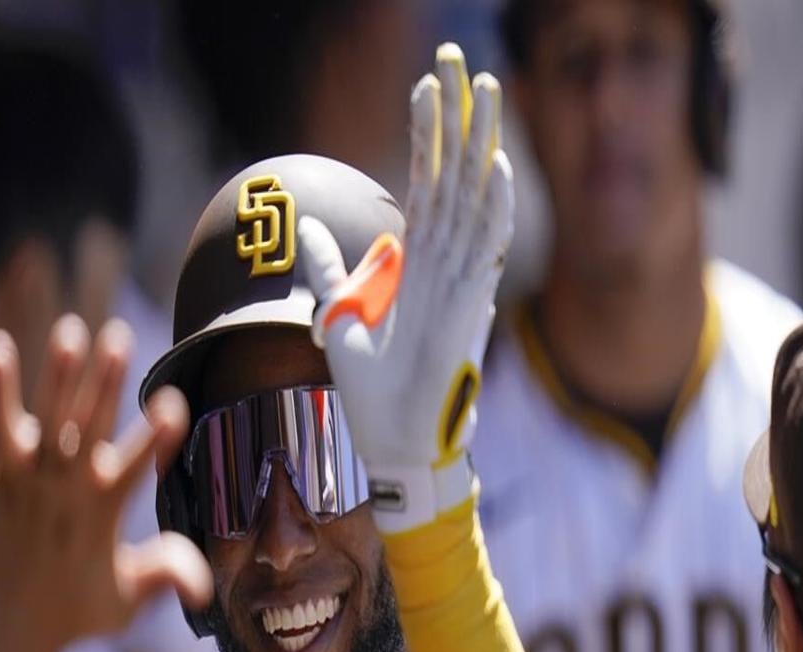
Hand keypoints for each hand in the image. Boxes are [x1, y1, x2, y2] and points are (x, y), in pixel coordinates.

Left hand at [0, 314, 211, 651]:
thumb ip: (167, 579)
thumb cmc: (75, 617)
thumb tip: (206, 586)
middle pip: (89, 427)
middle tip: (116, 336)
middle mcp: (66, 491)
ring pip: (48, 419)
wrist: (5, 637)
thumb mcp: (128, 604)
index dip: (157, 435)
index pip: (137, 467)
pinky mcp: (1, 480)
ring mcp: (30, 482)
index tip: (174, 402)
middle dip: (104, 381)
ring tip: (71, 330)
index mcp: (103, 516)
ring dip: (59, 374)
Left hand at [298, 43, 512, 529]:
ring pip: (469, 201)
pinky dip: (493, 212)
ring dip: (475, 145)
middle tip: (460, 58)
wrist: (395, 442)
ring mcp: (460, 286)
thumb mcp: (337, 318)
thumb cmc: (374, 390)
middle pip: (453, 177)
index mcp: (415, 267)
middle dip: (457, 117)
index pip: (424, 186)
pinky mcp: (468, 312)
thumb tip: (307, 229)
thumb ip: (328, 271)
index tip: (428, 85)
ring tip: (482, 87)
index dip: (427, 135)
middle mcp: (443, 266)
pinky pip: (484, 254)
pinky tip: (495, 166)